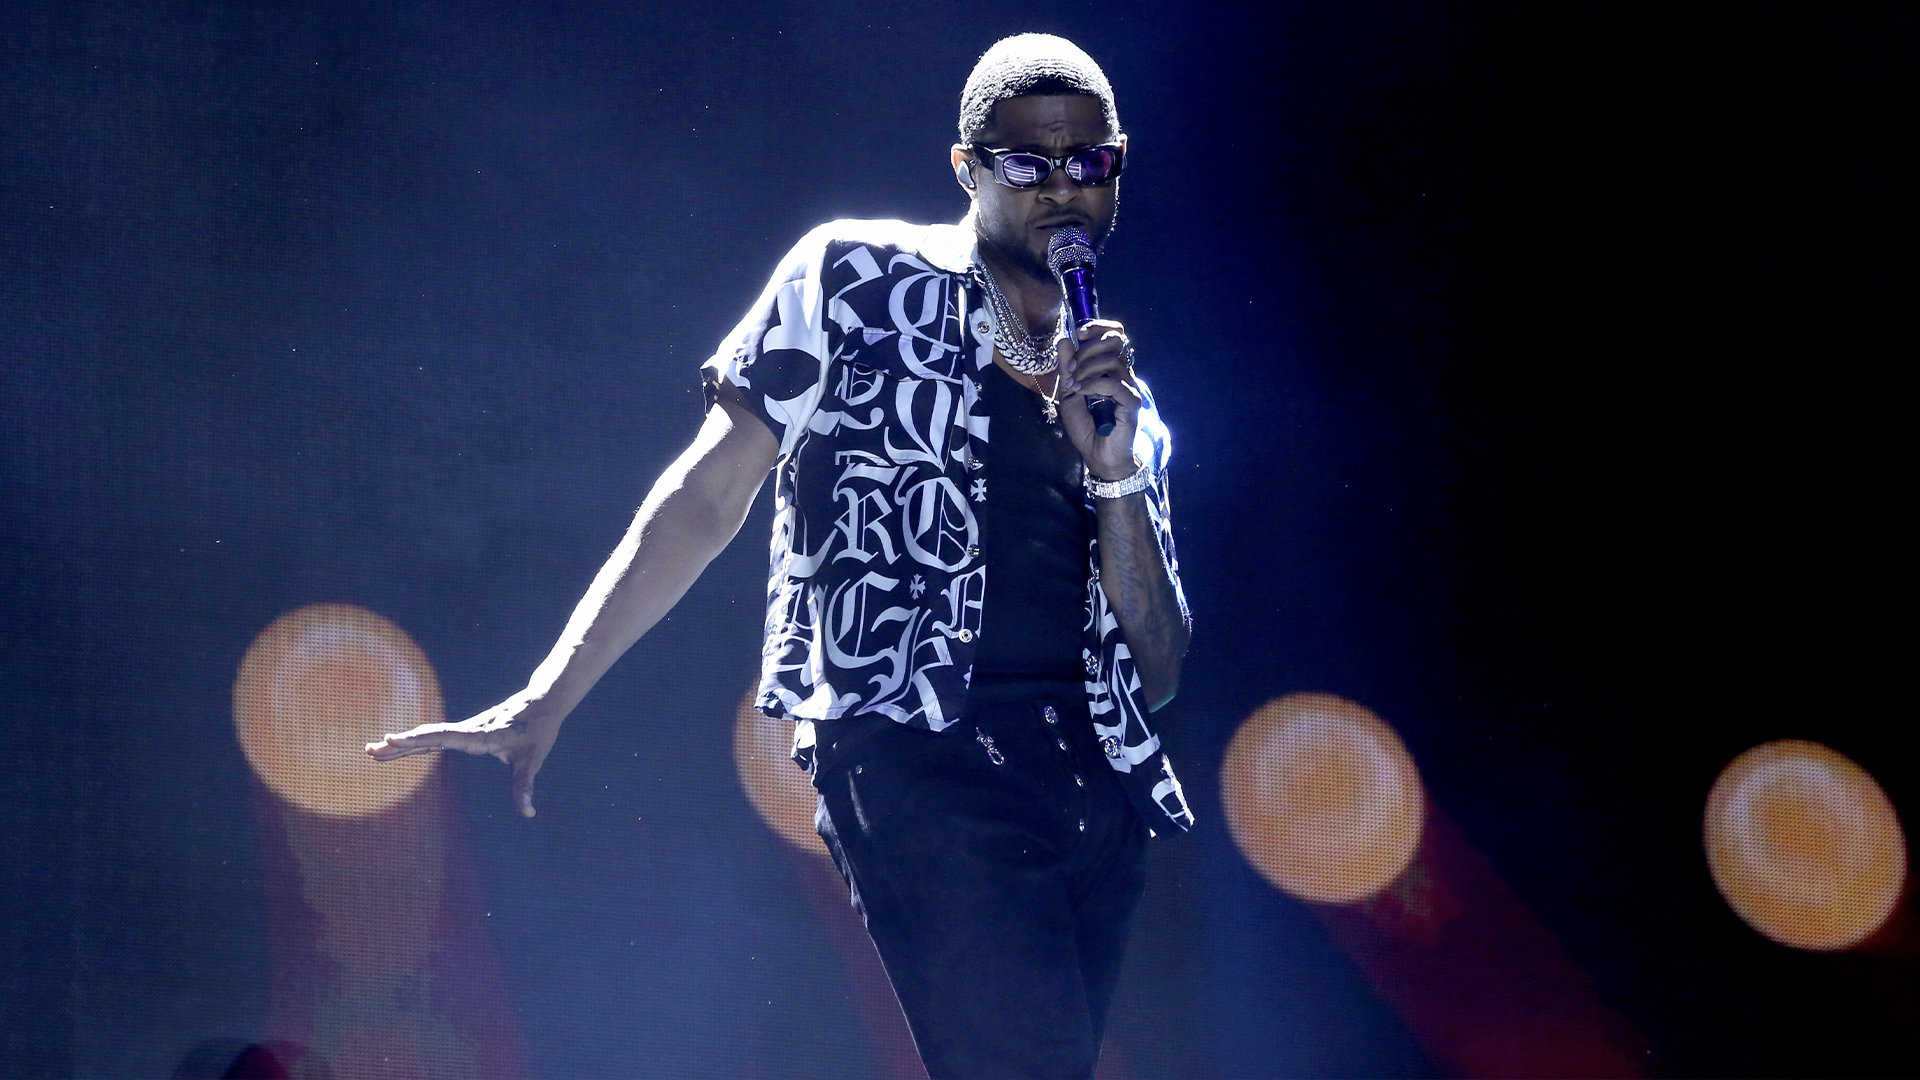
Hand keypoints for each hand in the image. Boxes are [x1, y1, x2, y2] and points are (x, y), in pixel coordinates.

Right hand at [365, 692, 563, 817]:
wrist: (544, 702)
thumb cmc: (539, 730)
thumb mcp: (533, 759)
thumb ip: (524, 784)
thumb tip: (528, 811)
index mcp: (481, 735)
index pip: (444, 737)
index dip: (418, 739)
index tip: (393, 738)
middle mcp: (469, 730)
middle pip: (429, 737)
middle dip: (399, 745)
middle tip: (369, 750)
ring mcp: (466, 730)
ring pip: (429, 737)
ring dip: (402, 744)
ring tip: (372, 751)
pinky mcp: (468, 732)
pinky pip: (437, 738)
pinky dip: (417, 743)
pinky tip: (399, 748)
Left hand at [1055, 318, 1140, 478]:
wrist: (1097, 455)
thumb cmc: (1086, 426)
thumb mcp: (1068, 393)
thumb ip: (1067, 368)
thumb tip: (1065, 339)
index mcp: (1109, 368)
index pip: (1114, 334)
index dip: (1099, 327)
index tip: (1079, 333)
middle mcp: (1123, 373)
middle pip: (1115, 341)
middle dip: (1088, 348)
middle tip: (1071, 369)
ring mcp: (1129, 387)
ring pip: (1113, 361)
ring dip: (1087, 369)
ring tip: (1074, 386)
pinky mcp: (1132, 402)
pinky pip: (1115, 384)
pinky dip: (1093, 385)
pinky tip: (1081, 392)